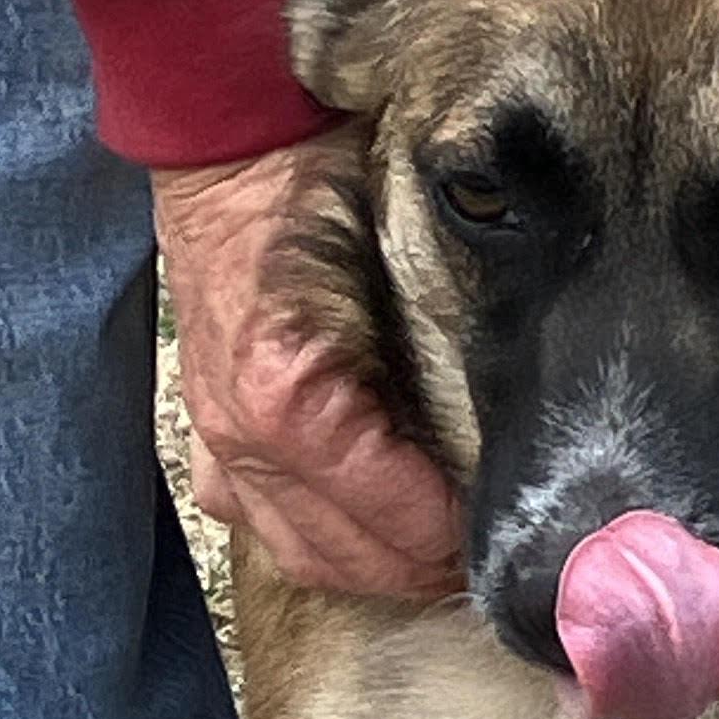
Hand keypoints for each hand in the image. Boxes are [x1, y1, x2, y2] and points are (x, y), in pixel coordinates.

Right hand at [155, 138, 464, 603]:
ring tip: (433, 548)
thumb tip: (502, 449)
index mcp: (292, 404)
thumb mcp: (405, 271)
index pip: (398, 520)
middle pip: (350, 558)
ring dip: (373, 563)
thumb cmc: (324, 195)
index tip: (510, 530)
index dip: (460, 538)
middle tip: (484, 553)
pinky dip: (317, 535)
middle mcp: (244, 442)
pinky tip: (362, 522)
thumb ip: (445, 367)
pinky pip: (259, 521)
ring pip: (304, 554)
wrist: (232, 151)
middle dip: (422, 566)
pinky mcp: (208, 437)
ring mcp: (218, 445)